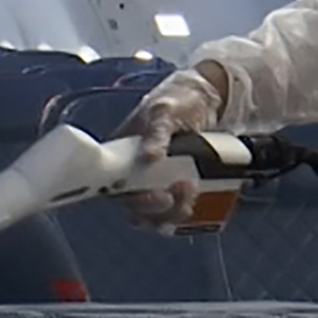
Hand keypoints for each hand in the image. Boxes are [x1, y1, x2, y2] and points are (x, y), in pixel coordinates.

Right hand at [114, 66, 224, 228]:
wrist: (203, 100)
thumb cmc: (176, 102)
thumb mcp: (165, 111)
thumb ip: (156, 132)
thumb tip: (148, 156)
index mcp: (120, 157)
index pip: (115, 190)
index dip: (135, 201)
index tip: (160, 196)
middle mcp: (132, 177)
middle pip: (136, 210)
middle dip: (160, 209)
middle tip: (183, 187)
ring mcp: (153, 185)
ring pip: (154, 216)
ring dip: (173, 213)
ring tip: (193, 191)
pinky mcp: (173, 191)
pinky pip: (172, 213)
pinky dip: (184, 213)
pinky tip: (198, 201)